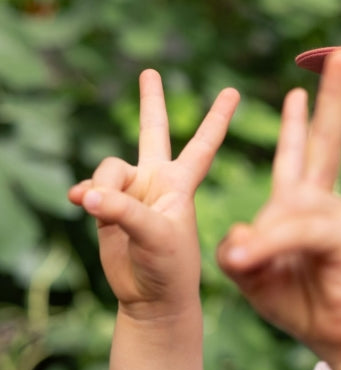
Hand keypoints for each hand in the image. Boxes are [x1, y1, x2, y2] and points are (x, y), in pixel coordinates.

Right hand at [68, 70, 239, 317]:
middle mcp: (157, 181)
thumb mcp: (155, 237)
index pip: (203, 144)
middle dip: (152, 101)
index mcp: (181, 184)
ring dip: (100, 186)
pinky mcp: (108, 208)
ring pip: (108, 169)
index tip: (234, 91)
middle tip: (150, 71)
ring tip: (97, 208)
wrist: (152, 298)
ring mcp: (132, 193)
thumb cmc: (169, 268)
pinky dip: (84, 194)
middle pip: (153, 131)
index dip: (217, 118)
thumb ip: (123, 211)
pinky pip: (90, 188)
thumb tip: (87, 194)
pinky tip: (79, 201)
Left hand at [217, 49, 340, 361]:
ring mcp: (335, 218)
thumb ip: (240, 251)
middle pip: (328, 140)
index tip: (298, 91)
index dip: (298, 122)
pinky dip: (275, 243)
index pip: (298, 153)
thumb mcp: (252, 274)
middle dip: (332, 98)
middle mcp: (321, 203)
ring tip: (251, 263)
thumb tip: (235, 237)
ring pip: (291, 204)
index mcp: (300, 205)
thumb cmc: (299, 304)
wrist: (339, 337)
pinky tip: (255, 259)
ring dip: (267, 236)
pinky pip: (301, 230)